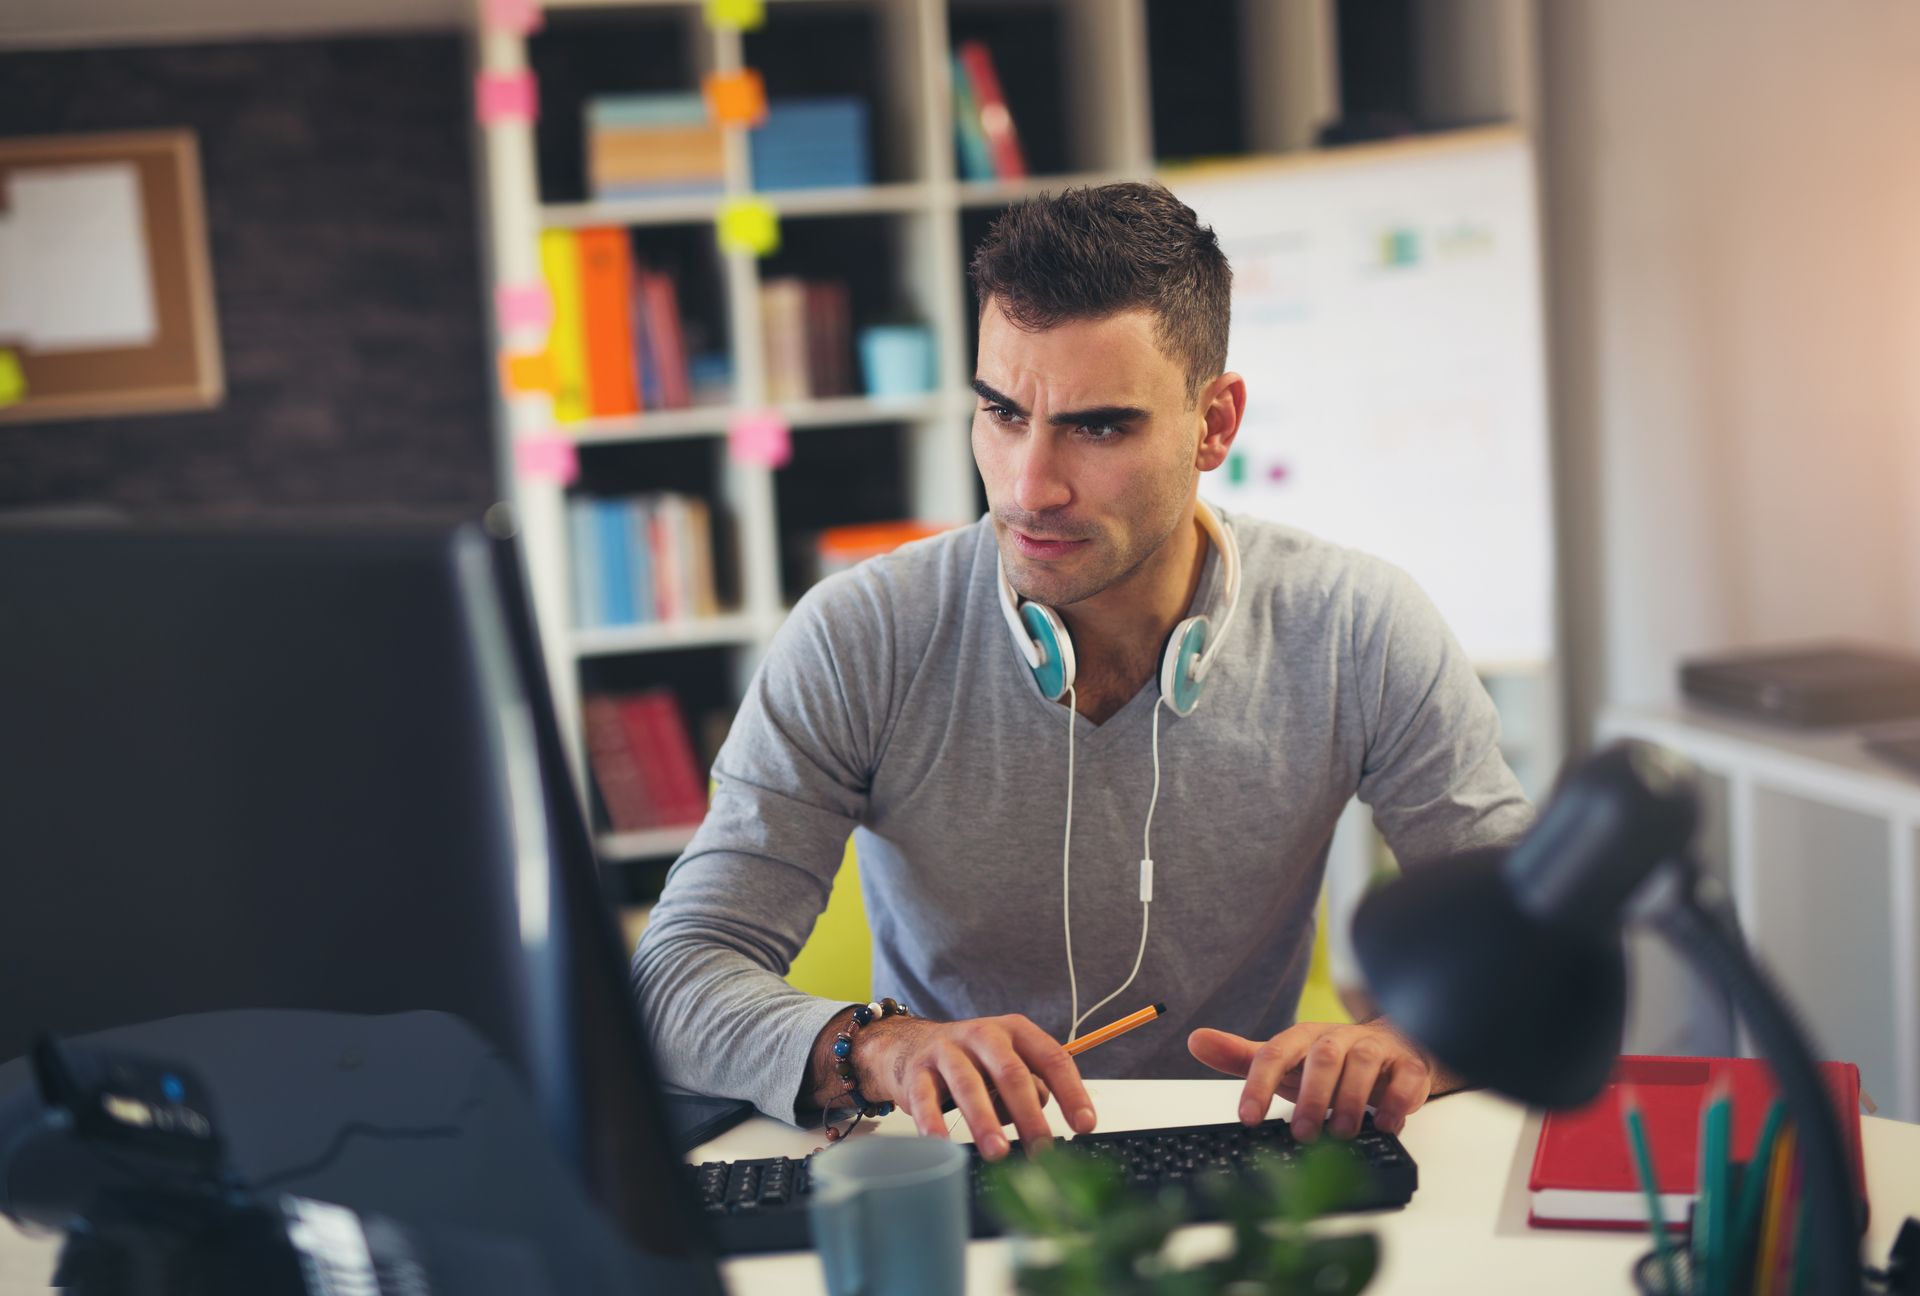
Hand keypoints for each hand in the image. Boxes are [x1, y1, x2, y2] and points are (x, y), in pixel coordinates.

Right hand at [856, 1014, 1097, 1159]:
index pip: (1052, 1058)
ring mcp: (947, 1051)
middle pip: (1011, 1073)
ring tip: (998, 1152)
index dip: (1071, 1092)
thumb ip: (1032, 1086)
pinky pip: (925, 1098)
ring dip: (985, 1121)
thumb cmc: (972, 1060)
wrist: (910, 1044)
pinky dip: (933, 1122)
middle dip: (1029, 1114)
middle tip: (1042, 1149)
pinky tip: (942, 1144)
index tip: (1085, 1125)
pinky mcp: (917, 1072)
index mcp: (1015, 1031)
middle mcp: (983, 1035)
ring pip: (968, 1085)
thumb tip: (1046, 1125)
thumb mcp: (1007, 1061)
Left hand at [1188, 1019, 1435, 1141]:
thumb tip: (1195, 1040)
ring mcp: (1375, 1049)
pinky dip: (1396, 1100)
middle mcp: (1339, 1038)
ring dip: (1351, 1099)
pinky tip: (1386, 1125)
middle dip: (1311, 1096)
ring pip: (1363, 1063)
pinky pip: (1405, 1077)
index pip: (1274, 1052)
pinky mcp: (1408, 1066)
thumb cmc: (1328, 1063)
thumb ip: (1242, 1057)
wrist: (1390, 1051)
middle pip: (1323, 1057)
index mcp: (1304, 1037)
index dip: (1257, 1084)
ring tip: (1341, 1132)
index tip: (1246, 1119)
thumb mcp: (1284, 1061)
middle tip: (1302, 1133)